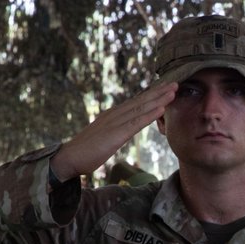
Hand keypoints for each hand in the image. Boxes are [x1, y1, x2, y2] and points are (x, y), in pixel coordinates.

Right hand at [51, 82, 178, 180]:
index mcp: (112, 116)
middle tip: (175, 83)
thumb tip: (124, 131)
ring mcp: (115, 123)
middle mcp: (114, 115)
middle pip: (140, 101)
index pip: (135, 103)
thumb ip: (115, 132)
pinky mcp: (115, 134)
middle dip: (158, 92)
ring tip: (173, 91)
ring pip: (141, 108)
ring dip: (158, 98)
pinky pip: (136, 122)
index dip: (151, 95)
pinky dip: (150, 114)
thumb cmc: (86, 152)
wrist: (69, 158)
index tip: (165, 88)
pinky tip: (161, 108)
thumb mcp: (105, 138)